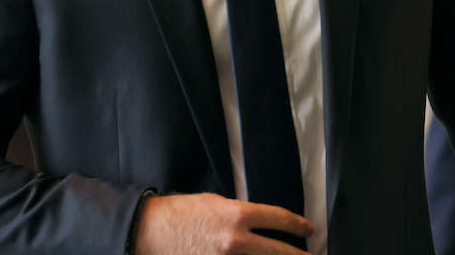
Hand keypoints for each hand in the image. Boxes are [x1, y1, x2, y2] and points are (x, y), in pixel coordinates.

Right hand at [134, 193, 312, 254]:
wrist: (147, 231)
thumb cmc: (179, 214)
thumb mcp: (215, 203)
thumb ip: (240, 215)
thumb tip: (258, 223)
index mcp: (237, 215)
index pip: (279, 219)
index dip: (297, 225)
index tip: (308, 230)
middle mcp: (235, 241)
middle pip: (278, 252)